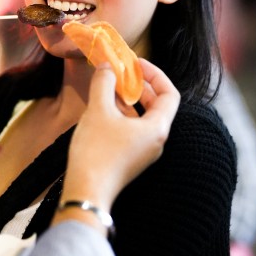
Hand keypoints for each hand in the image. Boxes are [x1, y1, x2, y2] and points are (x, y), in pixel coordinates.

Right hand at [58, 57, 179, 220]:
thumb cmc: (96, 151)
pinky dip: (123, 115)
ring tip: (109, 88)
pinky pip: (134, 130)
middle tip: (121, 72)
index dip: (155, 74)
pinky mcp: (131, 159)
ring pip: (144, 118)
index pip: (170, 94)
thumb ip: (105, 83)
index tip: (135, 64)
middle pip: (158, 105)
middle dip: (140, 86)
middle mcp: (157, 141)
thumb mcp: (99, 110)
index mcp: (158, 128)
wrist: (86, 191)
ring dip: (129, 100)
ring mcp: (145, 152)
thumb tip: (107, 66)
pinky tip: (103, 109)